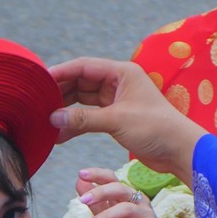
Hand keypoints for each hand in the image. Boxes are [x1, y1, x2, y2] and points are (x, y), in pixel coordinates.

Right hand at [49, 57, 204, 182]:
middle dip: (60, 93)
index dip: (60, 72)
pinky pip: (89, 118)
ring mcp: (116, 101)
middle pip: (80, 83)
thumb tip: (53, 118)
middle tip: (38, 103)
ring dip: (66, 111)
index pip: (83, 67)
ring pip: (83, 102)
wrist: (178, 150)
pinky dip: (76, 125)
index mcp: (121, 73)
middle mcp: (117, 83)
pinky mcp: (116, 119)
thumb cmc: (155, 128)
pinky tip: (59, 134)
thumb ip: (83, 119)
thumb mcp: (117, 121)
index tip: (40, 81)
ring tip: (45, 120)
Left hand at [77, 168, 216, 217]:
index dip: (97, 174)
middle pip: (119, 189)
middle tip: (82, 200)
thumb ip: (96, 205)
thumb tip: (79, 182)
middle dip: (100, 192)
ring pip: (126, 209)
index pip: (112, 179)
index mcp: (126, 197)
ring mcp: (147, 215)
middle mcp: (138, 201)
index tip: (80, 173)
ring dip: (106, 216)